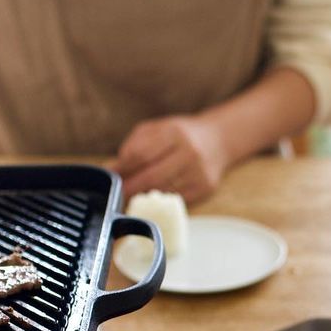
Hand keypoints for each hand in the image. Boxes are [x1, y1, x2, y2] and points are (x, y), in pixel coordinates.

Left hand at [110, 115, 229, 203]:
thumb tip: (112, 169)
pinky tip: (151, 200)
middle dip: (130, 187)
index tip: (111, 176)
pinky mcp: (204, 188)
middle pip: (151, 177)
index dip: (123, 168)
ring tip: (130, 197)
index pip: (140, 154)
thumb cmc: (180, 135)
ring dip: (143, 196)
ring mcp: (198, 172)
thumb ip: (133, 146)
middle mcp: (189, 152)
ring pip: (163, 191)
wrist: (219, 140)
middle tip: (117, 194)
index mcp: (174, 132)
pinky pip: (175, 199)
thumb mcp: (157, 130)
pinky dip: (160, 201)